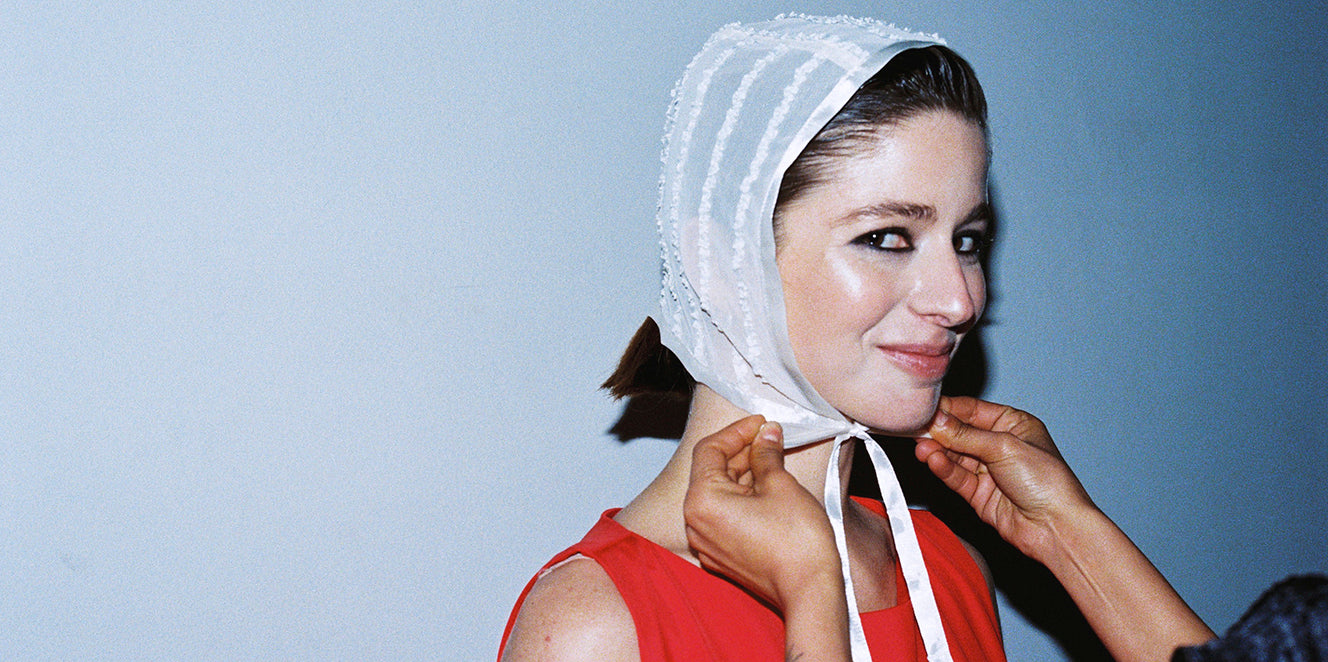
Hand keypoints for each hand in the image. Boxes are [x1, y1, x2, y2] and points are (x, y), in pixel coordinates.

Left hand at [683, 415, 841, 611]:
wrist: (810, 591)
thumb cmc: (796, 542)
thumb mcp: (780, 485)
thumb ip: (766, 454)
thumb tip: (765, 434)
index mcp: (702, 501)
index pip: (710, 450)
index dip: (737, 431)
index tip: (760, 424)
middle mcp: (695, 523)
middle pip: (712, 472)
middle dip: (741, 452)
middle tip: (770, 438)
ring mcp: (707, 543)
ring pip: (719, 494)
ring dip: (743, 474)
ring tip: (773, 461)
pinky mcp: (721, 556)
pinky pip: (725, 516)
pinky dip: (743, 498)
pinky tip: (767, 489)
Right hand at [913, 396, 1096, 560]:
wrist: (1056, 527)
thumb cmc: (1048, 482)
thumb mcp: (1004, 447)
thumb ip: (966, 435)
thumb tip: (937, 421)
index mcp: (1013, 424)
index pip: (972, 410)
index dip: (948, 409)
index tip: (925, 409)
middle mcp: (1000, 446)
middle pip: (959, 433)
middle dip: (939, 431)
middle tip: (917, 429)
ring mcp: (989, 471)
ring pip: (954, 456)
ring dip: (937, 451)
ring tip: (922, 448)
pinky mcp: (979, 494)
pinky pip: (956, 477)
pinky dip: (943, 469)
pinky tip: (933, 461)